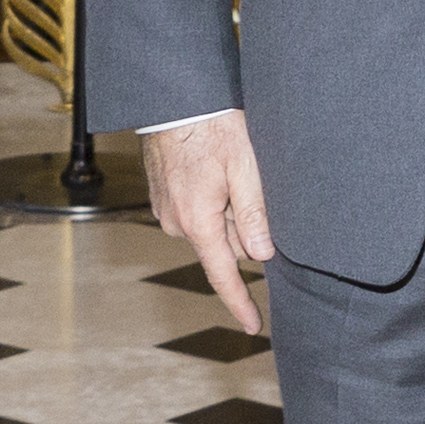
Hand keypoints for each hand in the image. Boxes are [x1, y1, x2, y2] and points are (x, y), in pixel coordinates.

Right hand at [144, 110, 276, 334]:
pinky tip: (216, 169)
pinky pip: (195, 212)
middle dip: (244, 230)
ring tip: (233, 169)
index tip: (253, 327)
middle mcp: (177, 222)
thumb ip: (254, 214)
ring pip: (211, 227)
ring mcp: (166, 210)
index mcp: (198, 221)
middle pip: (223, 245)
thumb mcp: (245, 166)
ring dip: (228, 210)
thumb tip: (262, 255)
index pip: (223, 274)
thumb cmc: (212, 125)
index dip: (240, 303)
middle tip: (252, 185)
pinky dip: (212, 200)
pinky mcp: (162, 197)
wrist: (172, 96)